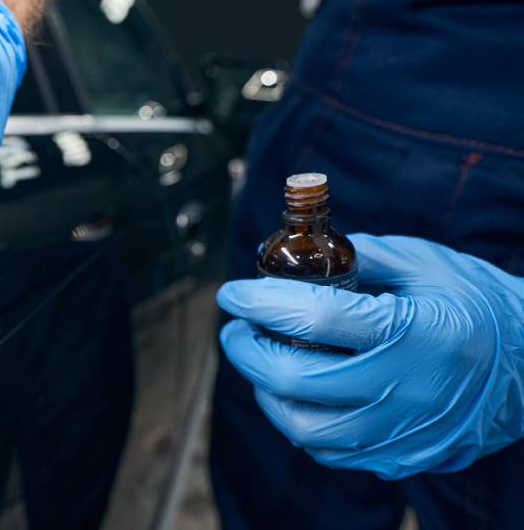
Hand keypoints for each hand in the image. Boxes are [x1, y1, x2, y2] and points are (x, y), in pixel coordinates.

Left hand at [217, 234, 523, 479]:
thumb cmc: (479, 306)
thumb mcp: (426, 263)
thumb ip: (360, 256)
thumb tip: (296, 253)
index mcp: (414, 332)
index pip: (315, 317)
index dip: (261, 303)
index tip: (232, 292)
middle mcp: (407, 390)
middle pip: (295, 381)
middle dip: (248, 351)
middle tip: (236, 329)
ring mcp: (404, 433)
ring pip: (304, 429)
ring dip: (267, 393)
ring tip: (261, 360)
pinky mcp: (402, 458)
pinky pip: (330, 451)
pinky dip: (300, 421)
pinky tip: (296, 392)